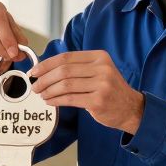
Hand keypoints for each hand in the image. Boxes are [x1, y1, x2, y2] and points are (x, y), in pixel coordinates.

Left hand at [29, 51, 145, 133]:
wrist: (131, 108)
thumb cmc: (109, 90)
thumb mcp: (99, 71)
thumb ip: (77, 68)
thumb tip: (45, 70)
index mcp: (99, 57)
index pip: (66, 57)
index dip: (47, 64)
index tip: (35, 71)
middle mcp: (102, 68)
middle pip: (64, 71)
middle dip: (44, 79)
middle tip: (35, 86)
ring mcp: (101, 85)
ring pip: (65, 85)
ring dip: (49, 90)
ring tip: (42, 95)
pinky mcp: (98, 101)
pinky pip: (70, 99)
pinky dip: (56, 100)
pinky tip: (50, 102)